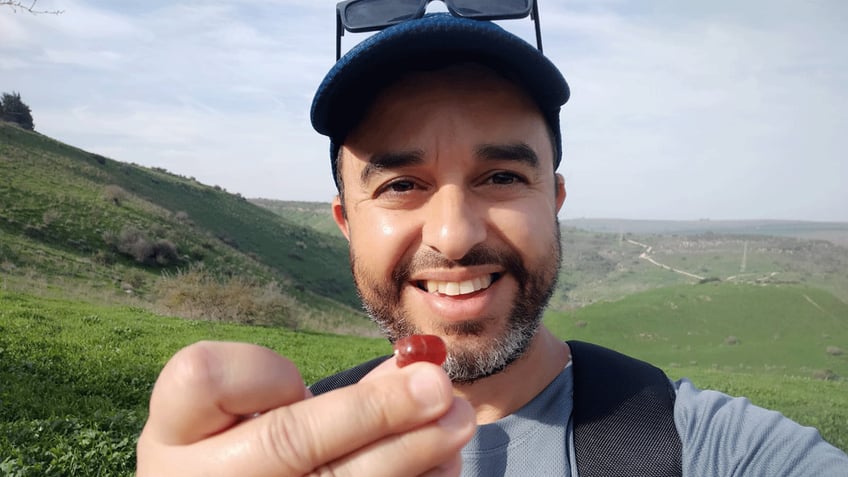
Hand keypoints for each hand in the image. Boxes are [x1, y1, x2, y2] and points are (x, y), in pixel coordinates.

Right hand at [136, 341, 474, 476]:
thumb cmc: (255, 451)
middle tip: (439, 386)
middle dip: (375, 410)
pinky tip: (442, 468)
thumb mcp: (265, 417)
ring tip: (456, 422)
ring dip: (408, 453)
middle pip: (286, 442)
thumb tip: (419, 369)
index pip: (202, 378)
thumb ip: (329, 393)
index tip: (298, 379)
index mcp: (173, 435)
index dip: (263, 373)